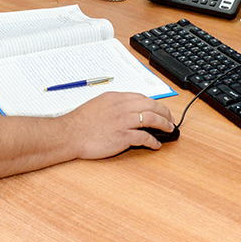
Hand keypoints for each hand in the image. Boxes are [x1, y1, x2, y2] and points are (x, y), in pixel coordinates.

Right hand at [61, 92, 176, 158]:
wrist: (69, 134)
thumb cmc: (80, 122)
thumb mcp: (98, 104)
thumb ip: (114, 105)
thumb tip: (127, 109)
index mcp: (115, 98)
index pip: (142, 97)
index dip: (155, 104)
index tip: (160, 110)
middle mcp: (121, 107)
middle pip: (151, 106)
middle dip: (165, 113)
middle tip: (170, 120)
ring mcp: (123, 121)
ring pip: (152, 119)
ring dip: (164, 125)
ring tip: (169, 129)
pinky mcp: (123, 136)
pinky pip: (144, 137)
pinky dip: (153, 141)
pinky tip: (156, 144)